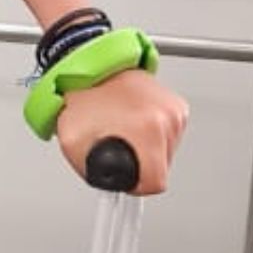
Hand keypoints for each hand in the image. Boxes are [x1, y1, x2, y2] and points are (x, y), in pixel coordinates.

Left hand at [56, 70, 188, 195]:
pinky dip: (153, 135)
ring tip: (125, 131)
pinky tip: (136, 123)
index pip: (156, 183)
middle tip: (119, 147)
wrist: (93, 67)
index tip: (125, 174)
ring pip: (167, 153)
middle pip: (162, 169)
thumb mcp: (74, 146)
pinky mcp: (178, 106)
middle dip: (140, 165)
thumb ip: (92, 174)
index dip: (135, 184)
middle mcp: (167, 119)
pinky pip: (169, 136)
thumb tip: (110, 186)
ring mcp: (175, 111)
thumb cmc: (84, 98)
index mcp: (148, 130)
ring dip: (147, 150)